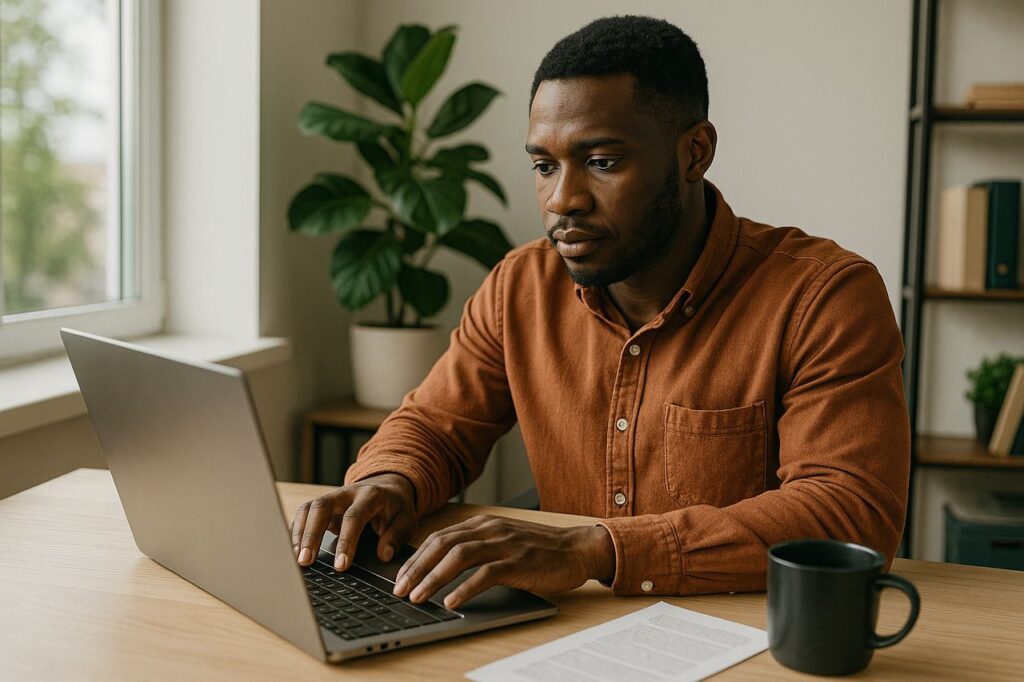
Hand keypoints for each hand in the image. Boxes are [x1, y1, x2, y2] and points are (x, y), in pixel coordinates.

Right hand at [290, 473, 416, 570]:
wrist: (388, 487)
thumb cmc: (396, 507)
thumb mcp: (407, 520)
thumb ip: (396, 536)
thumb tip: (384, 555)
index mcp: (370, 496)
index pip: (354, 517)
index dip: (346, 542)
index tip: (340, 566)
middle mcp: (347, 493)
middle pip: (322, 508)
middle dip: (311, 535)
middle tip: (305, 562)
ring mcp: (332, 497)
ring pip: (309, 508)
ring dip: (300, 533)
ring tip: (297, 559)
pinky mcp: (322, 504)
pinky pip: (304, 513)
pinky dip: (297, 530)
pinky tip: (293, 549)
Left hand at [392, 515, 614, 609]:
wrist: (576, 549)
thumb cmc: (538, 551)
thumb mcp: (502, 543)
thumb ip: (476, 548)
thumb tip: (441, 567)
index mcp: (483, 524)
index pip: (439, 538)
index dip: (416, 558)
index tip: (400, 577)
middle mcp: (490, 529)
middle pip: (443, 545)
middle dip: (417, 568)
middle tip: (400, 589)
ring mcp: (504, 544)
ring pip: (459, 557)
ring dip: (434, 578)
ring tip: (419, 596)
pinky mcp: (519, 561)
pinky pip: (486, 573)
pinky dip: (465, 588)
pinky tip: (452, 601)